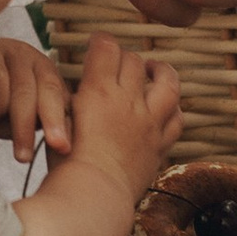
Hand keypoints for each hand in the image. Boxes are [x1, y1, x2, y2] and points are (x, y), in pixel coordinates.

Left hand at [0, 32, 72, 165]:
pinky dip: (67, 125)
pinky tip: (68, 145)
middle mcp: (19, 55)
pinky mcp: (60, 83)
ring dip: (54, 123)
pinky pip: (67, 102)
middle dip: (25, 120)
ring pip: (51, 92)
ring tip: (58, 147)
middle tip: (25, 152)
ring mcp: (43, 66)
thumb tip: (14, 124)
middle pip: (24, 86)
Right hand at [62, 30, 182, 200]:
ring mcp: (149, 123)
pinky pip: (177, 119)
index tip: (96, 43)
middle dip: (125, 56)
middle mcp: (128, 101)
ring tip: (155, 69)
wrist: (93, 195)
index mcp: (99, 90)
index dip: (101, 41)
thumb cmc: (67, 161)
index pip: (107, 48)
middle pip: (135, 61)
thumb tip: (79, 92)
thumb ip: (73, 101)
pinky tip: (167, 108)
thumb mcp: (59, 120)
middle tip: (118, 61)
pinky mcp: (160, 144)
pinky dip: (174, 109)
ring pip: (168, 84)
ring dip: (162, 72)